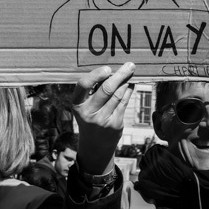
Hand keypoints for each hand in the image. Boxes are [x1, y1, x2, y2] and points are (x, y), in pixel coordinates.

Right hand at [72, 62, 134, 176]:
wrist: (95, 144)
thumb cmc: (89, 117)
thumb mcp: (84, 106)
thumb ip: (93, 90)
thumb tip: (112, 71)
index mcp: (77, 104)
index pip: (83, 85)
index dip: (96, 75)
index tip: (108, 68)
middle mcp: (89, 112)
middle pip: (106, 89)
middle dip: (120, 75)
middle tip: (129, 65)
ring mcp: (103, 120)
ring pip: (118, 95)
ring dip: (126, 82)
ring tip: (130, 72)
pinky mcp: (115, 124)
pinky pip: (124, 103)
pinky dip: (128, 91)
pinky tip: (130, 85)